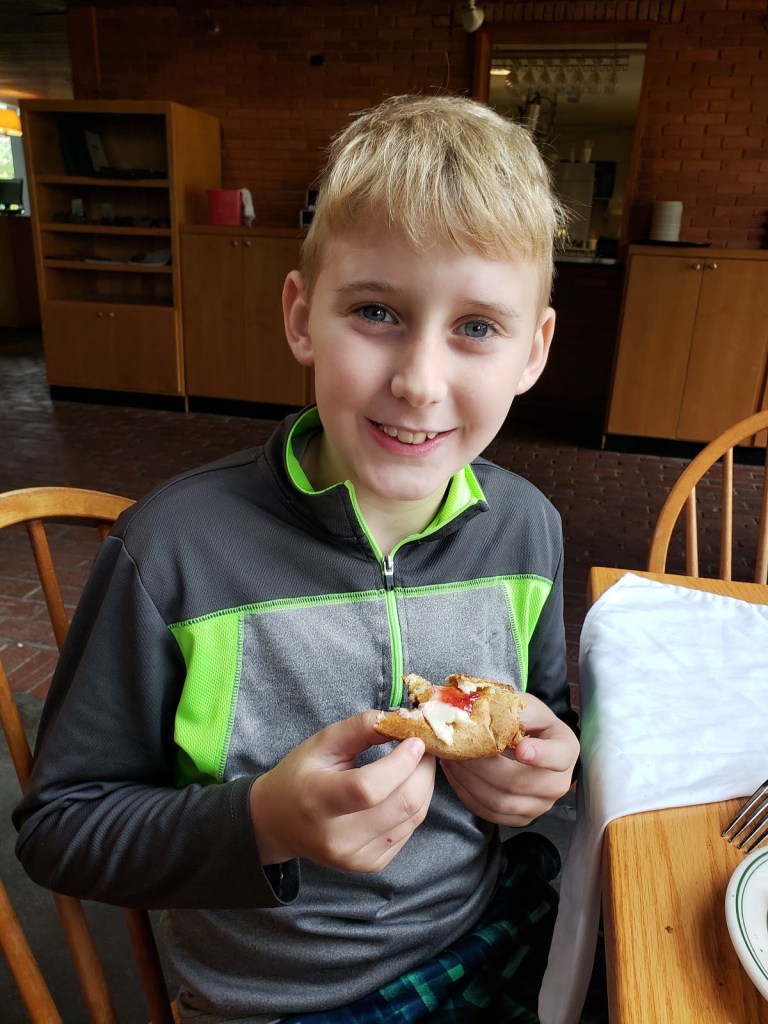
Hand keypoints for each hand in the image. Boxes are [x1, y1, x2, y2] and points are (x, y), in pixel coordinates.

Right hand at [249, 711, 435, 873]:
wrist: (279, 823)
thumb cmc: (300, 775)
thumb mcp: (321, 743)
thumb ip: (360, 728)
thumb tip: (400, 719)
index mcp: (317, 801)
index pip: (368, 787)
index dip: (401, 763)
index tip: (415, 739)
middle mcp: (337, 837)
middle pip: (402, 804)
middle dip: (424, 769)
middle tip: (425, 746)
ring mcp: (355, 857)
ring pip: (413, 817)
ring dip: (424, 784)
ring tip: (419, 763)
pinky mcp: (370, 865)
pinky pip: (409, 830)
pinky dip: (415, 804)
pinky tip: (404, 787)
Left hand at [440, 692, 578, 826]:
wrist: (527, 741)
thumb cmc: (526, 720)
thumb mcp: (525, 705)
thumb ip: (511, 709)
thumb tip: (480, 715)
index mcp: (565, 749)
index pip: (558, 757)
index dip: (540, 756)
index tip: (521, 749)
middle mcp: (558, 784)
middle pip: (519, 783)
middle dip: (483, 767)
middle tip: (460, 750)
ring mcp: (540, 805)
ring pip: (500, 802)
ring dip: (469, 781)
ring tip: (451, 760)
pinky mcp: (519, 818)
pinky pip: (489, 813)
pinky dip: (466, 794)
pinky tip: (455, 774)